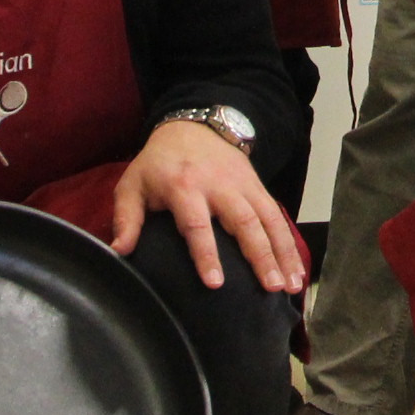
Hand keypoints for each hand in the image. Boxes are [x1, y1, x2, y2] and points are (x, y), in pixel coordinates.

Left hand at [111, 115, 307, 290]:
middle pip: (244, 222)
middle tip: (270, 288)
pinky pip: (278, 216)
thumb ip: (126, 218)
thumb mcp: (133, 185)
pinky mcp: (259, 187)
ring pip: (268, 220)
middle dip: (260, 256)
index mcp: (184, 187)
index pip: (197, 224)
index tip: (215, 283)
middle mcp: (219, 186)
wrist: (193, 126)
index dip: (206, 254)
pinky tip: (296, 269)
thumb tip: (118, 252)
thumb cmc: (158, 163)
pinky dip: (289, 243)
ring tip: (291, 285)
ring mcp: (243, 186)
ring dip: (282, 253)